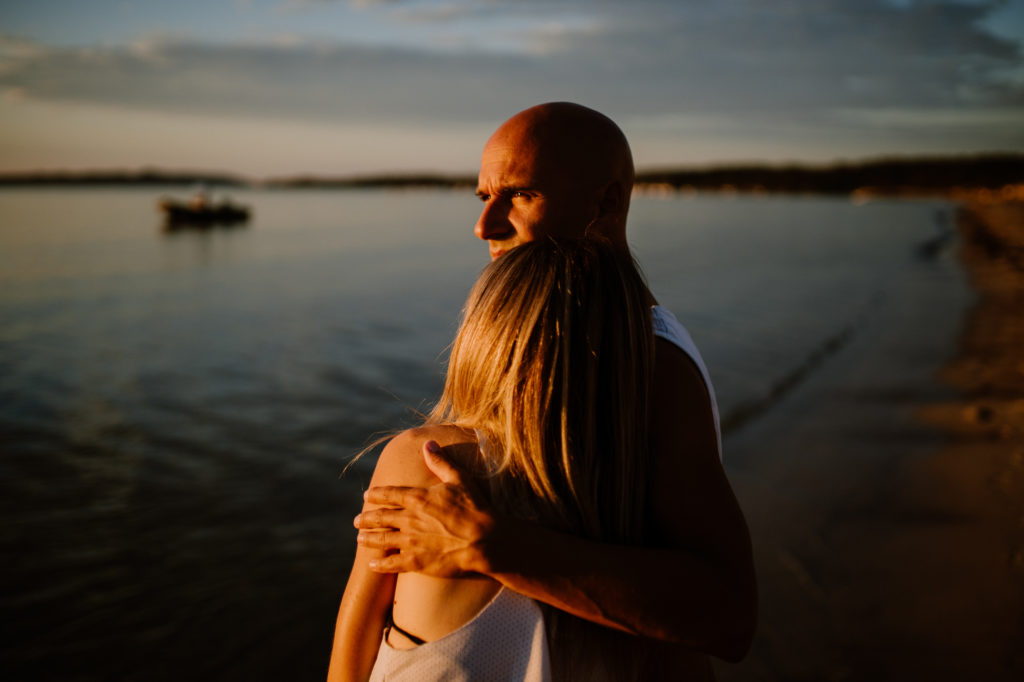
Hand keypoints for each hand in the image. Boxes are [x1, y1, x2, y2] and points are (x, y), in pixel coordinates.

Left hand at [354, 440, 495, 576]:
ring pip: (382, 539)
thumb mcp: (460, 478)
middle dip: (367, 518)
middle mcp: (409, 519)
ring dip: (369, 538)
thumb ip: (441, 462)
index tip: (367, 495)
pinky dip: (380, 564)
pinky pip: (392, 563)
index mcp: (418, 498)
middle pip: (381, 518)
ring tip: (360, 538)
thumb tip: (428, 444)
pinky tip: (372, 564)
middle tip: (356, 520)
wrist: (485, 540)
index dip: (376, 494)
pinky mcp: (416, 562)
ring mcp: (411, 542)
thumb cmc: (475, 507)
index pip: (390, 494)